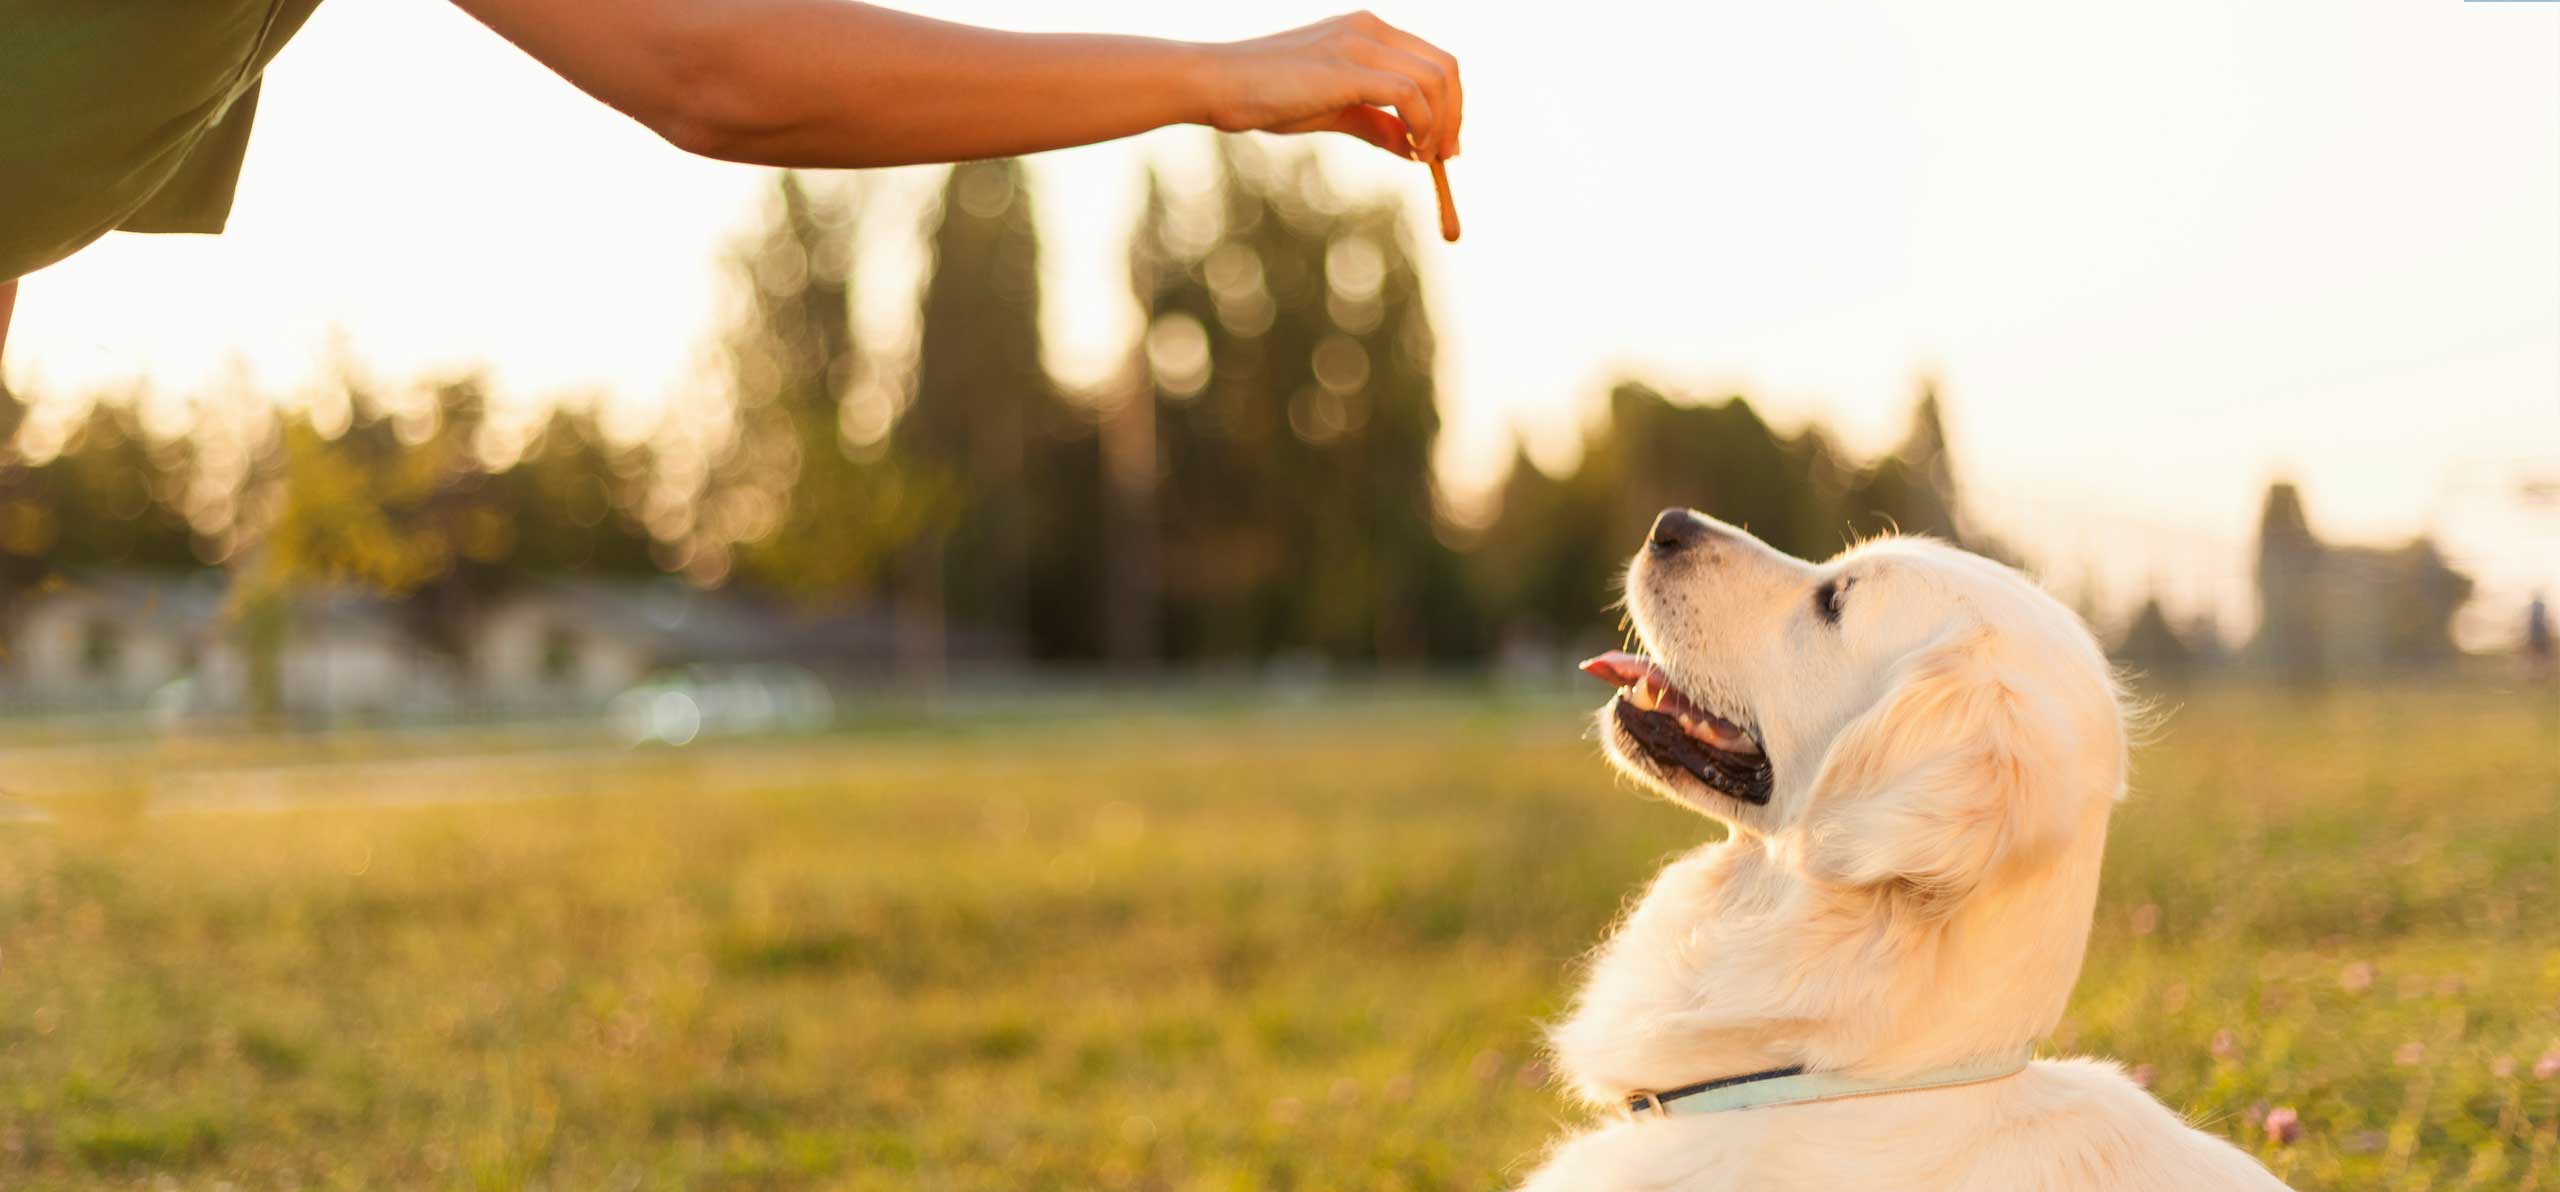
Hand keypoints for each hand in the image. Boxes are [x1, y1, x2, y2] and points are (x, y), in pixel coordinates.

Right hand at [1199, 11, 1463, 161]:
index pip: (1433, 61)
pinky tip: (1408, 149)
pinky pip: (1409, 94)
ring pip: (1435, 79)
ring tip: (1424, 157)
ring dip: (1440, 125)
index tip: (1443, 145)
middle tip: (1444, 157)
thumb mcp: (1332, 111)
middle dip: (1454, 116)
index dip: (1450, 105)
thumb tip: (1413, 148)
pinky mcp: (1348, 67)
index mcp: (1367, 30)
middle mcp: (1370, 28)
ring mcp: (1360, 43)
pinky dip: (1421, 125)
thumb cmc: (1266, 96)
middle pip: (1445, 67)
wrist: (1219, 83)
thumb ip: (1375, 123)